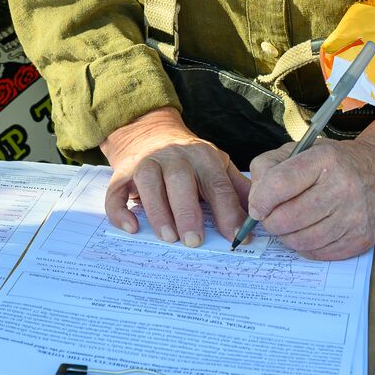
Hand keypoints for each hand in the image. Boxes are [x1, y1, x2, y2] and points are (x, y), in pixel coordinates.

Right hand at [100, 107, 249, 246]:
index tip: (235, 238)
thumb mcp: (217, 165)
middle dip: (187, 211)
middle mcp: (173, 155)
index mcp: (202, 156)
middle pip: (180, 179)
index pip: (217, 184)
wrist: (150, 132)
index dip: (227, 211)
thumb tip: (259, 216)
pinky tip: (131, 227)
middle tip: (193, 241)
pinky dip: (119, 210)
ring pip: (148, 181)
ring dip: (157, 210)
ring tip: (167, 237)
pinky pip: (115, 190)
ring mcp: (145, 161)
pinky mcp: (122, 171)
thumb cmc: (190, 159)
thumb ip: (236, 188)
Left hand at [247, 104, 374, 259]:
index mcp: (325, 160)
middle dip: (270, 221)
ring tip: (290, 224)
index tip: (257, 206)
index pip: (279, 184)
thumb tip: (255, 201)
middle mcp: (342, 188)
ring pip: (300, 241)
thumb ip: (271, 167)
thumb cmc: (336, 162)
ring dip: (286, 236)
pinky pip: (318, 253)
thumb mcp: (303, 149)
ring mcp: (354, 216)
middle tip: (271, 217)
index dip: (259, 200)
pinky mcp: (360, 239)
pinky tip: (309, 231)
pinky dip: (305, 246)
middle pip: (286, 218)